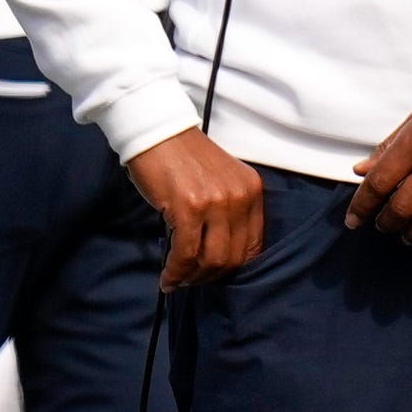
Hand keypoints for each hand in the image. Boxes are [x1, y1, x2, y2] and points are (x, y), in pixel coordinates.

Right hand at [126, 129, 263, 290]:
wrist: (158, 132)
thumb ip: (228, 212)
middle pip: (232, 258)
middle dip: (210, 276)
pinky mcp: (189, 208)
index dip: (232, 267)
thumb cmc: (184, 158)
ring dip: (193, 277)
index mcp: (251, 189)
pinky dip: (175, 272)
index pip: (252, 245)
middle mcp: (239, 196)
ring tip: (179, 278)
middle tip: (192, 279)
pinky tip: (167, 278)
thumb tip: (219, 257)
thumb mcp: (220, 181)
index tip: (214, 274)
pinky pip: (186, 254)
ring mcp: (216, 202)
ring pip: (211, 260)